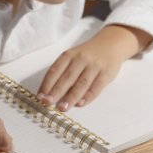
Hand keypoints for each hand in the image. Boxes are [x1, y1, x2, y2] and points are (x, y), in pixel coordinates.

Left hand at [37, 25, 151, 110]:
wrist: (111, 44)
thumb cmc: (87, 55)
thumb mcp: (74, 57)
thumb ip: (64, 71)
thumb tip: (52, 92)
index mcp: (69, 55)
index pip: (55, 70)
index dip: (47, 84)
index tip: (40, 96)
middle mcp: (81, 59)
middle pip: (67, 77)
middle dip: (56, 91)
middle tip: (48, 103)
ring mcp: (95, 65)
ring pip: (81, 83)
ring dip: (71, 97)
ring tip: (63, 108)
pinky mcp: (106, 72)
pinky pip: (96, 86)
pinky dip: (88, 96)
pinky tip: (81, 104)